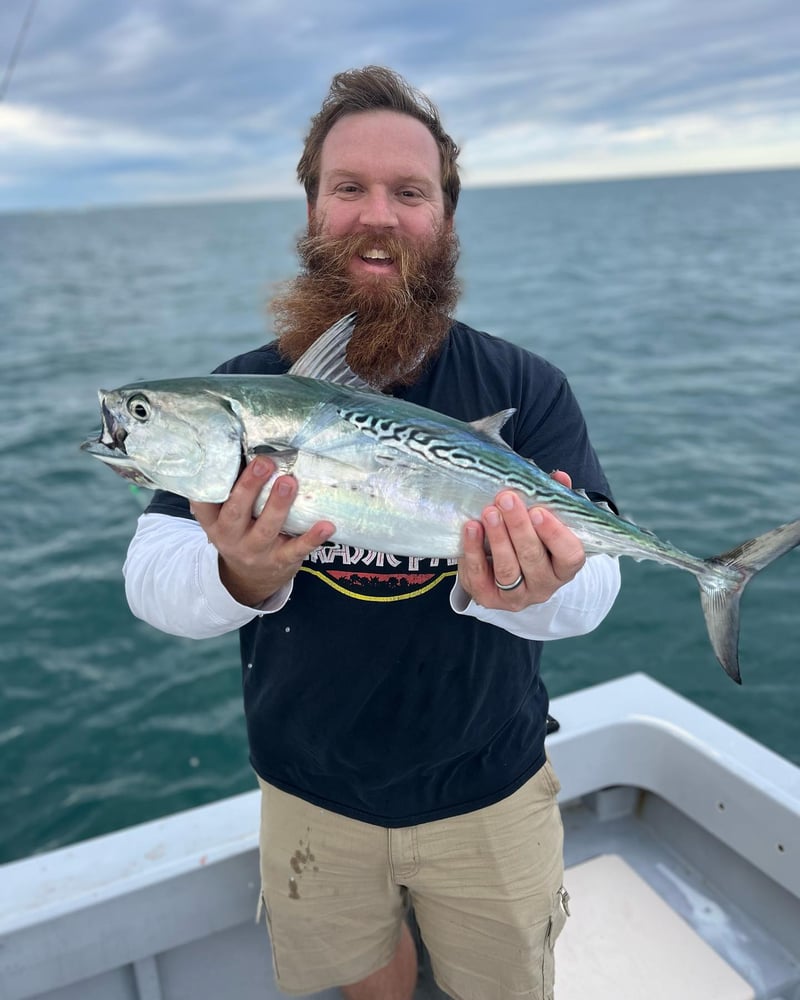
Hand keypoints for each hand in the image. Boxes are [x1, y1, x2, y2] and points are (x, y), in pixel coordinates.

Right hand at [190, 458, 334, 605]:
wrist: (251, 580)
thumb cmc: (241, 533)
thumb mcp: (226, 518)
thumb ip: (231, 492)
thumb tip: (244, 447)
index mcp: (214, 523)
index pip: (203, 504)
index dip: (207, 485)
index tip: (218, 461)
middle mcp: (230, 538)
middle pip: (236, 512)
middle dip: (250, 486)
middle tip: (265, 462)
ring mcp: (256, 551)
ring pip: (266, 529)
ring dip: (278, 505)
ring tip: (289, 482)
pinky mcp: (280, 561)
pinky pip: (296, 549)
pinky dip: (312, 538)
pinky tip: (326, 525)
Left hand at [457, 471, 585, 610]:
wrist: (502, 575)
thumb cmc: (531, 542)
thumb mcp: (545, 523)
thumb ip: (554, 501)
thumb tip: (559, 477)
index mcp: (564, 567)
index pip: (570, 555)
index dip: (555, 534)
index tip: (538, 511)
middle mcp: (544, 585)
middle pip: (533, 558)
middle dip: (518, 527)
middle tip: (506, 499)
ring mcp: (517, 596)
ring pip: (508, 569)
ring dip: (498, 538)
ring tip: (489, 512)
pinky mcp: (489, 598)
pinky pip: (480, 576)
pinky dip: (473, 551)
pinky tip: (471, 528)